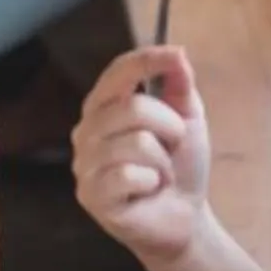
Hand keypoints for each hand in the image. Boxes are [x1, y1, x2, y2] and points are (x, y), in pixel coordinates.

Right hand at [74, 47, 211, 266]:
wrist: (182, 218)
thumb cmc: (179, 167)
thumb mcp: (187, 121)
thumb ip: (179, 86)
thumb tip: (177, 52)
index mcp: (104, 107)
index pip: (117, 73)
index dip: (144, 61)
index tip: (174, 54)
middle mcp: (86, 130)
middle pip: (134, 108)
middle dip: (171, 128)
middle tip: (173, 148)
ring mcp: (84, 163)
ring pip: (136, 142)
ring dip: (163, 162)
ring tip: (160, 175)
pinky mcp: (90, 194)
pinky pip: (130, 175)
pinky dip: (152, 183)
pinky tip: (147, 191)